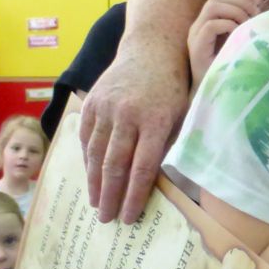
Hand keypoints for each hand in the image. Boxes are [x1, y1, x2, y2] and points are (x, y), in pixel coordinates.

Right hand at [80, 40, 188, 223]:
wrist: (151, 48)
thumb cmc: (173, 86)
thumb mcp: (182, 114)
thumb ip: (169, 146)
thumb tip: (155, 184)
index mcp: (156, 121)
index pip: (142, 168)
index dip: (134, 197)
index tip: (129, 218)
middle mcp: (128, 115)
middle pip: (115, 165)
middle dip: (110, 197)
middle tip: (107, 219)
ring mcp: (106, 107)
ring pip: (95, 154)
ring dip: (94, 183)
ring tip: (96, 204)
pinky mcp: (92, 102)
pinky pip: (86, 137)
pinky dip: (86, 159)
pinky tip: (90, 176)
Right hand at [188, 0, 257, 87]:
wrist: (217, 97)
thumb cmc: (231, 70)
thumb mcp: (240, 42)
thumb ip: (245, 25)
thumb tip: (260, 8)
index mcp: (207, 23)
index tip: (256, 11)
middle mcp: (198, 26)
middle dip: (239, 3)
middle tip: (254, 17)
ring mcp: (195, 37)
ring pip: (212, 7)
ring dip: (235, 13)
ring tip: (246, 26)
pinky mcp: (196, 49)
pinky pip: (210, 26)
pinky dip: (229, 26)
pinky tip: (238, 37)